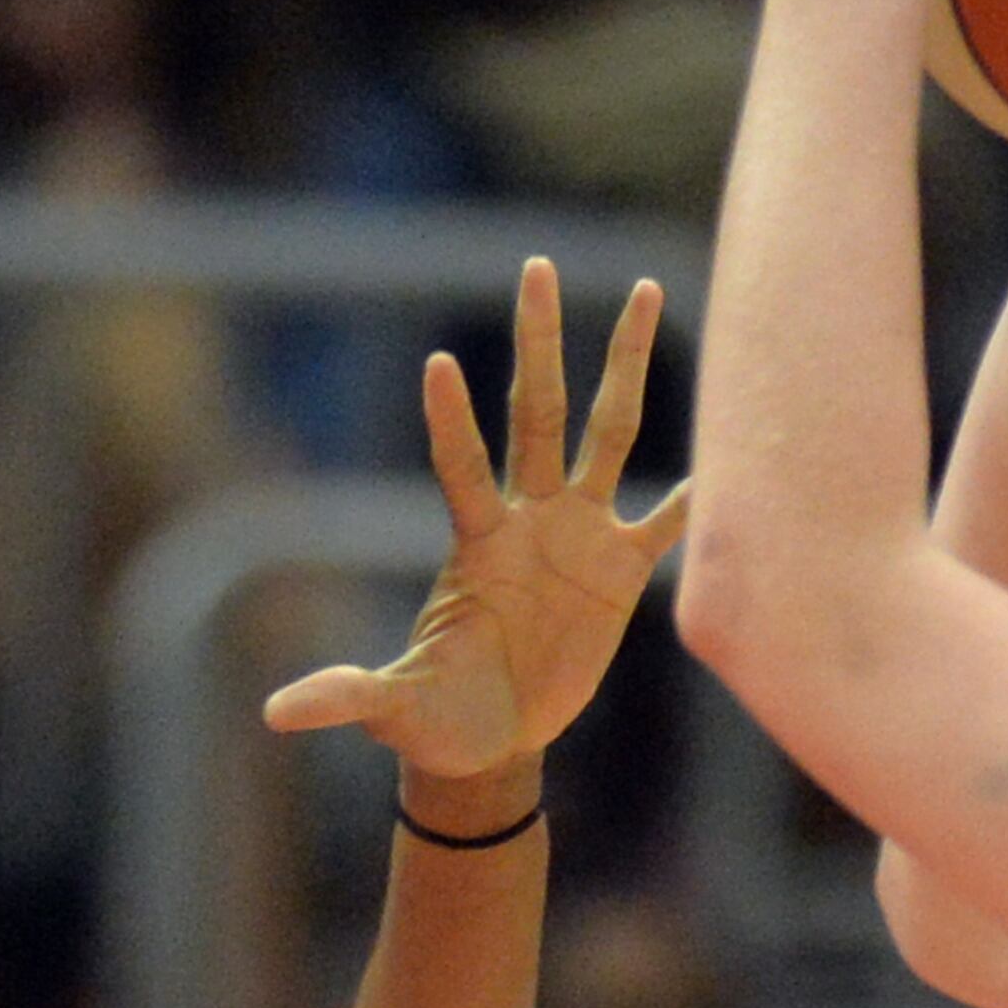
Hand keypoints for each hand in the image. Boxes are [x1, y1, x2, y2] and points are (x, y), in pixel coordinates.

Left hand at [263, 258, 687, 787]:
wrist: (490, 742)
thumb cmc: (437, 720)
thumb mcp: (393, 710)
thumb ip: (346, 696)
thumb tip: (277, 713)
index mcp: (476, 544)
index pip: (462, 467)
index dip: (452, 421)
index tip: (437, 361)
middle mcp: (528, 519)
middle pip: (538, 411)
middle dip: (539, 340)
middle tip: (536, 265)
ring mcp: (578, 536)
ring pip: (608, 432)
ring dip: (626, 364)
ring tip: (646, 289)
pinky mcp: (619, 573)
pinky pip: (664, 522)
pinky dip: (695, 495)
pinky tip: (730, 449)